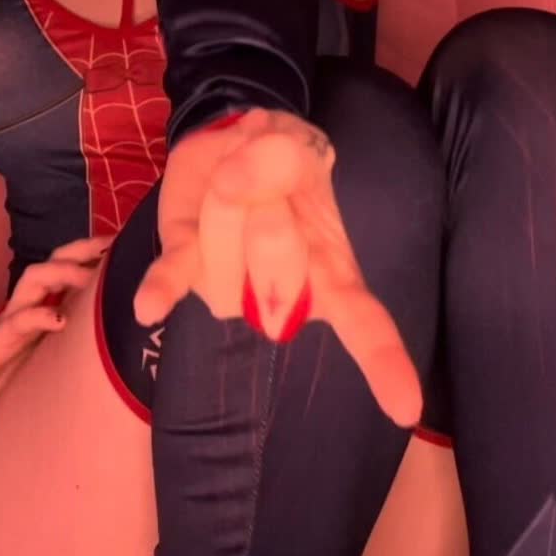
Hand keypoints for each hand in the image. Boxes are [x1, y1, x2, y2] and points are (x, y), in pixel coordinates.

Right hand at [0, 234, 112, 412]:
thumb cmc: (7, 368)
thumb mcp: (45, 349)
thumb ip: (70, 332)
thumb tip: (111, 323)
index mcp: (40, 304)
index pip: (65, 265)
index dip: (91, 251)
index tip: (122, 241)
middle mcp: (27, 304)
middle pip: (52, 263)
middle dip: (80, 251)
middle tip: (110, 248)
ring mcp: (11, 320)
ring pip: (33, 281)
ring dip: (61, 273)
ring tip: (87, 277)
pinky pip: (17, 323)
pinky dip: (38, 316)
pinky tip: (58, 318)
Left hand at [133, 110, 421, 428]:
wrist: (233, 145)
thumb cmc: (285, 165)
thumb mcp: (304, 147)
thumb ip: (287, 159)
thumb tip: (241, 176)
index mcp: (332, 279)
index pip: (366, 328)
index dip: (386, 365)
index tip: (406, 410)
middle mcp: (280, 299)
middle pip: (278, 248)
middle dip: (271, 189)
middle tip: (273, 167)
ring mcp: (228, 286)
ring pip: (227, 232)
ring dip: (230, 182)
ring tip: (238, 170)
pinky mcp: (185, 259)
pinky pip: (175, 274)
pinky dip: (162, 287)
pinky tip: (149, 308)